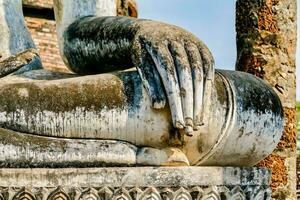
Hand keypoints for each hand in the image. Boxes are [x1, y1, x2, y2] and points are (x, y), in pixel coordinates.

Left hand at [131, 20, 214, 135]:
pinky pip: (209, 71)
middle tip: (188, 128)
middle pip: (187, 76)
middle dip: (189, 104)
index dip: (174, 100)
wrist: (153, 30)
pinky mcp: (203, 48)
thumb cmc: (143, 51)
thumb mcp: (139, 62)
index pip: (169, 74)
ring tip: (197, 124)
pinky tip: (204, 109)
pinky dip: (207, 91)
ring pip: (200, 74)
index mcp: (158, 43)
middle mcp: (178, 40)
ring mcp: (193, 43)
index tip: (177, 123)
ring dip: (200, 101)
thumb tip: (159, 106)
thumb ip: (149, 80)